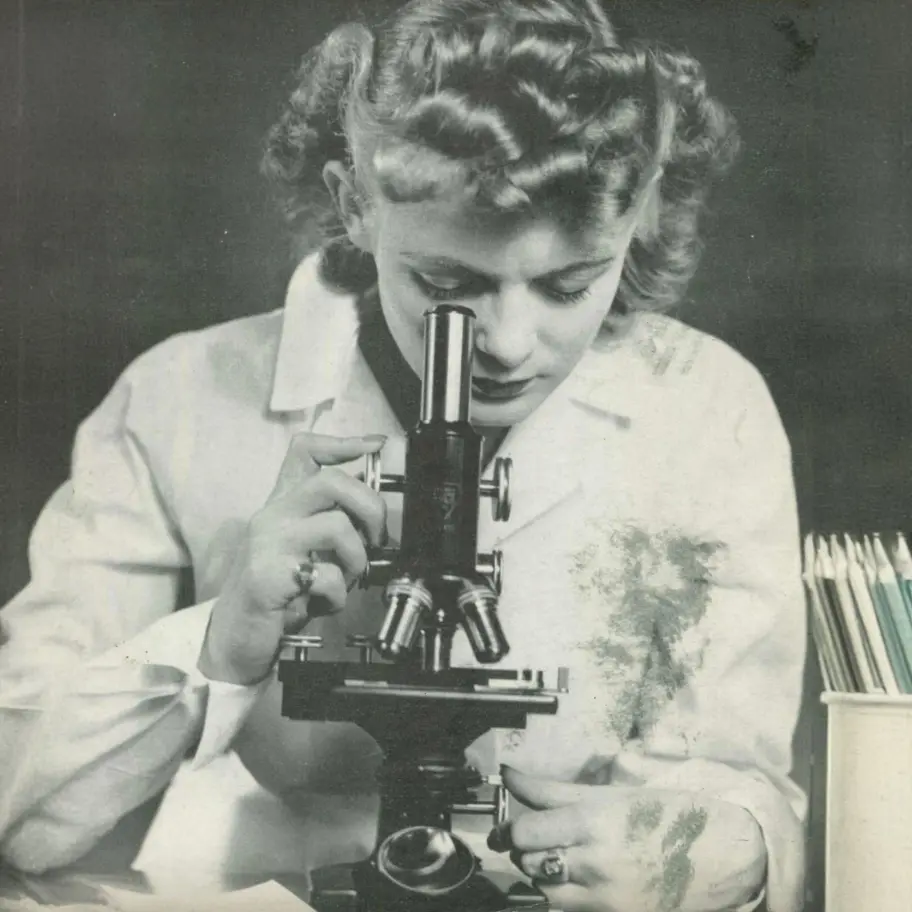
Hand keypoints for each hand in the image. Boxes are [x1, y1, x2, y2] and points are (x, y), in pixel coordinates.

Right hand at [198, 432, 387, 684]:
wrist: (235, 638)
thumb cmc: (278, 594)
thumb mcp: (306, 551)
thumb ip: (332, 528)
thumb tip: (376, 517)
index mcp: (284, 506)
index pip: (305, 452)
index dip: (344, 443)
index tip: (375, 446)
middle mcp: (273, 516)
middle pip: (331, 481)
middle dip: (370, 507)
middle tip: (375, 538)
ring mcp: (268, 543)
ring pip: (335, 526)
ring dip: (357, 558)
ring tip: (347, 579)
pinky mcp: (267, 575)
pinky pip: (325, 574)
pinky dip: (338, 595)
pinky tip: (323, 603)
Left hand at [488, 766, 766, 911]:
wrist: (725, 856)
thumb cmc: (668, 815)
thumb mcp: (612, 795)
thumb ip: (555, 790)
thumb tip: (510, 775)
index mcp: (592, 821)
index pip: (526, 831)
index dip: (510, 828)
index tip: (506, 826)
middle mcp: (593, 862)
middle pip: (529, 862)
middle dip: (524, 851)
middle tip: (531, 842)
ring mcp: (604, 898)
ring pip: (545, 894)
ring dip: (542, 878)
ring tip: (556, 863)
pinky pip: (571, 911)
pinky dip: (565, 898)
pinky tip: (578, 883)